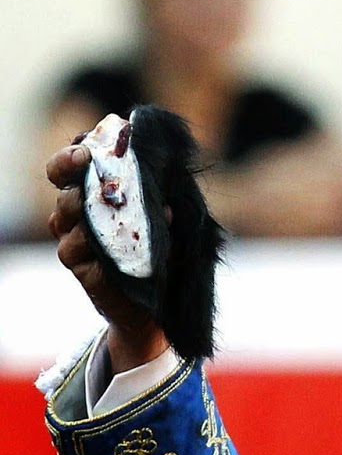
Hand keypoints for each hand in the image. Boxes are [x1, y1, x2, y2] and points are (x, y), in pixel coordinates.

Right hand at [45, 141, 168, 372]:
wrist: (156, 301)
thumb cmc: (156, 251)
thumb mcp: (158, 221)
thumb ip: (154, 203)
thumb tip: (166, 205)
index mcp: (84, 199)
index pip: (62, 172)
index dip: (67, 160)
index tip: (85, 153)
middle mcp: (71, 221)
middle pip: (67, 198)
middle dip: (84, 187)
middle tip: (105, 184)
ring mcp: (74, 248)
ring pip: (72, 227)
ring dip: (98, 220)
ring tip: (123, 219)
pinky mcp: (85, 274)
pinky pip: (89, 260)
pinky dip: (109, 254)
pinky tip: (127, 252)